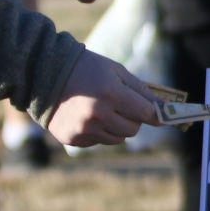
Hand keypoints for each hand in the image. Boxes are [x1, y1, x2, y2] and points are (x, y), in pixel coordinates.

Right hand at [42, 49, 158, 146]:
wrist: (45, 75)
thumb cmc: (86, 69)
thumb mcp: (115, 71)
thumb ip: (140, 90)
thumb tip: (164, 109)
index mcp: (111, 94)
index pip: (146, 114)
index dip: (155, 114)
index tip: (162, 116)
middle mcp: (98, 115)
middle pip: (133, 130)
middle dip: (133, 119)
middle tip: (124, 106)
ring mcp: (84, 130)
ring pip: (117, 139)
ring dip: (117, 127)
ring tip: (103, 109)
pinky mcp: (74, 139)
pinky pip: (99, 141)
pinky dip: (99, 132)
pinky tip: (87, 116)